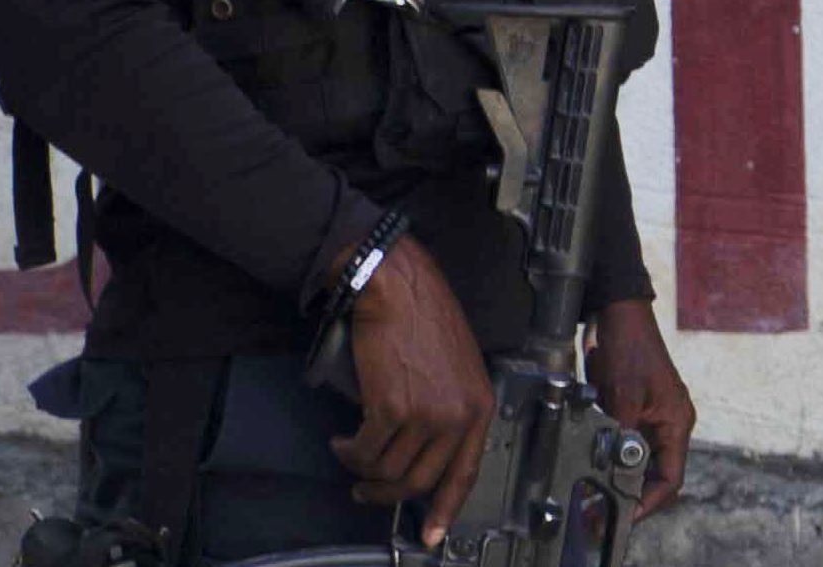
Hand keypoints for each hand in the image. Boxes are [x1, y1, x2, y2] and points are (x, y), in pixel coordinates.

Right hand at [331, 231, 492, 550]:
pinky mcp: (391, 408)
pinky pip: (364, 452)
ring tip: (350, 452)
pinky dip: (348, 450)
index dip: (446, 508)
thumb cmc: (423, 319)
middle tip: (365, 490)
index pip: (465, 472)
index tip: (432, 535)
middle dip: (386, 493)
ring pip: (387, 471)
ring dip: (362, 469)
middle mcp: (458, 415)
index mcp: (479, 405)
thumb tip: (427, 451)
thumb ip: (450, 409)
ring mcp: (427, 413)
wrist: (398, 287)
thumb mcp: (456, 367)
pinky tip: (342, 439)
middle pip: (419, 482)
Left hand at [588, 296, 695, 519]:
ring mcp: (654, 417)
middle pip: (657, 474)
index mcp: (677, 422)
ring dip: (621, 478)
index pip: (671, 477)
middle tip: (602, 509)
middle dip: (633, 495)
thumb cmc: (630, 348)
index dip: (650, 502)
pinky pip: (629, 446)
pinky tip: (594, 466)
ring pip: (641, 462)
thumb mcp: (623, 394)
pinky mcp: (637, 411)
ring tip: (596, 493)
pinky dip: (614, 459)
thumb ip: (622, 434)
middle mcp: (670, 423)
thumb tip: (614, 470)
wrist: (619, 314)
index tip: (625, 516)